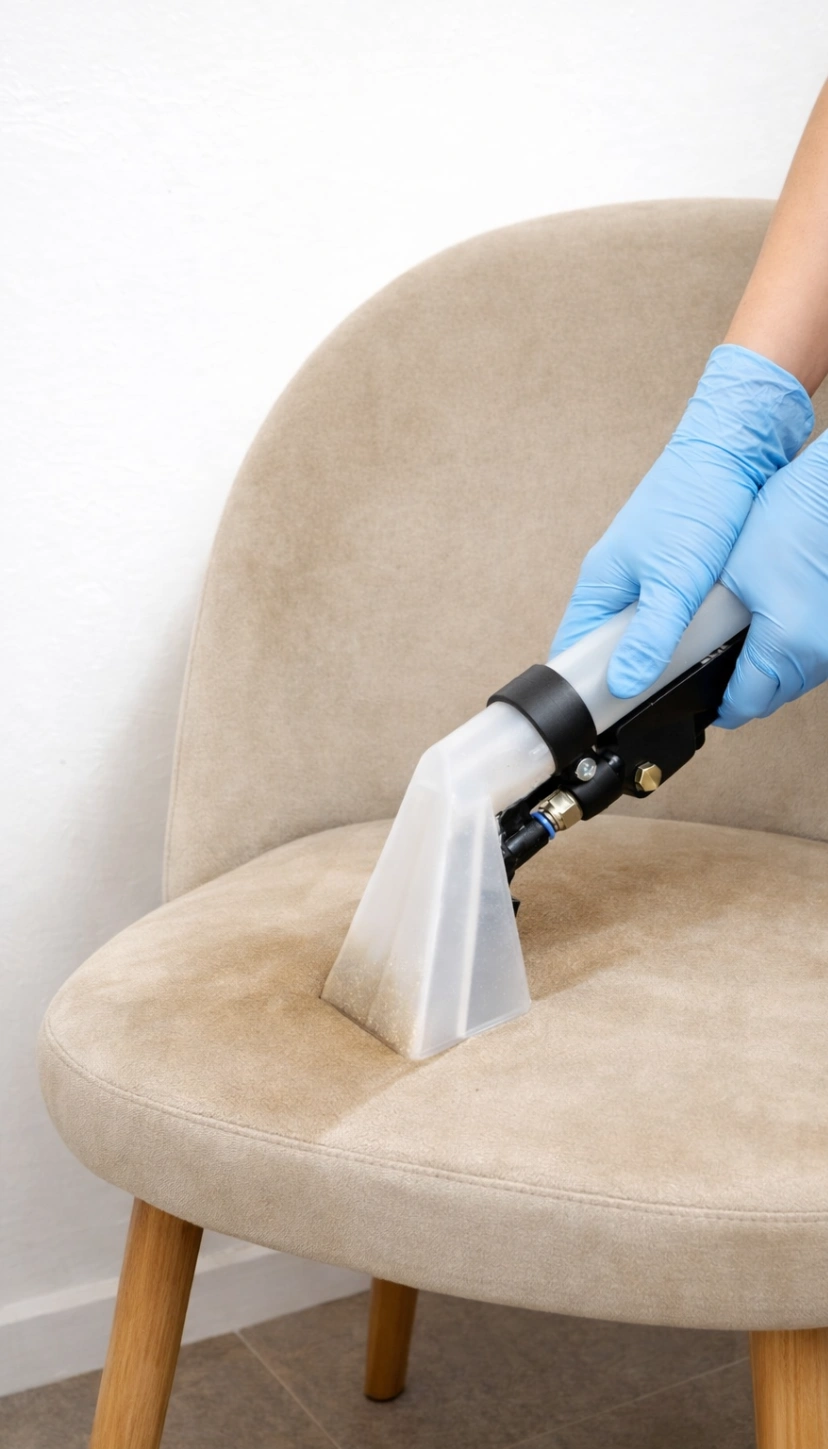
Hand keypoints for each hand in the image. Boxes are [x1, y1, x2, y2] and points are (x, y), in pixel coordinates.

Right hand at [550, 344, 812, 697]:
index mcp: (597, 587)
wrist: (733, 451)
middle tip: (641, 710)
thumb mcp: (673, 580)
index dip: (576, 692)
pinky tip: (696, 643)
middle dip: (620, 680)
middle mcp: (614, 584)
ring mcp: (643, 577)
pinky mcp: (673, 571)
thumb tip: (623, 684)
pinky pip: (664, 617)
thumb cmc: (696, 500)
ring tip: (672, 679)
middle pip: (604, 650)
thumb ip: (650, 636)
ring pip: (638, 635)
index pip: (571, 655)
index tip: (590, 724)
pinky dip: (676, 635)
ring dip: (652, 657)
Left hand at [717, 429, 827, 727]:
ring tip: (744, 649)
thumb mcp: (728, 579)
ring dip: (770, 673)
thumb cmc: (787, 523)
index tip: (704, 707)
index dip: (719, 709)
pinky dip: (793, 655)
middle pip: (771, 697)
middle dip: (743, 691)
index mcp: (784, 648)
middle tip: (715, 676)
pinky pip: (814, 659)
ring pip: (795, 680)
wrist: (825, 494)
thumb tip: (661, 660)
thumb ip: (700, 631)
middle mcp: (818, 656)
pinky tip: (776, 629)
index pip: (745, 705)